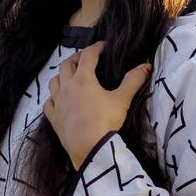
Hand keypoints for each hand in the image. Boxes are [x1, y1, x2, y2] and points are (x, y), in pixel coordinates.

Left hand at [42, 40, 152, 168]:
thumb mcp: (122, 100)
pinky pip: (48, 103)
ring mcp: (58, 103)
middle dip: (75, 59)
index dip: (95, 48)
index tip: (102, 46)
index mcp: (83, 79)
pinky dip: (52, 98)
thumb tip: (147, 66)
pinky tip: (57, 100)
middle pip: (66, 65)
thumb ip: (134, 81)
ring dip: (61, 76)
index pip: (87, 56)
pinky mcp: (54, 118)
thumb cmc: (106, 122)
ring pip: (54, 82)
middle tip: (84, 59)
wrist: (90, 149)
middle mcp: (67, 87)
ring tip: (69, 77)